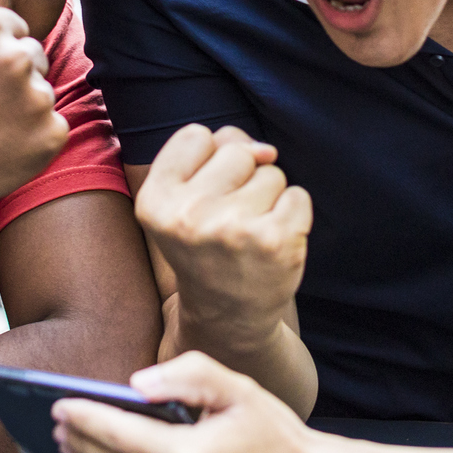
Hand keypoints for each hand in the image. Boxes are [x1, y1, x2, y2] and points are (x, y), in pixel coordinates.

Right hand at [0, 6, 68, 229]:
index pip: (16, 27)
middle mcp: (16, 57)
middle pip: (34, 56)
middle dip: (16, 76)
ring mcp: (38, 96)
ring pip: (42, 92)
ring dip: (24, 107)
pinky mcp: (52, 132)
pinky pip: (52, 125)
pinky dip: (34, 137)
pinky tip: (3, 147)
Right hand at [134, 125, 309, 351]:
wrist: (228, 317)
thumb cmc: (207, 246)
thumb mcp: (183, 201)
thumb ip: (213, 155)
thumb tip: (265, 150)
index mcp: (155, 202)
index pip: (195, 136)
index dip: (207, 161)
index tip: (204, 196)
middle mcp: (189, 215)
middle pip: (237, 150)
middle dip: (242, 177)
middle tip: (230, 220)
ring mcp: (233, 229)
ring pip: (271, 172)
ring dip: (269, 198)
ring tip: (250, 233)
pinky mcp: (275, 241)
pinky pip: (298, 195)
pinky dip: (293, 214)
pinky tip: (273, 242)